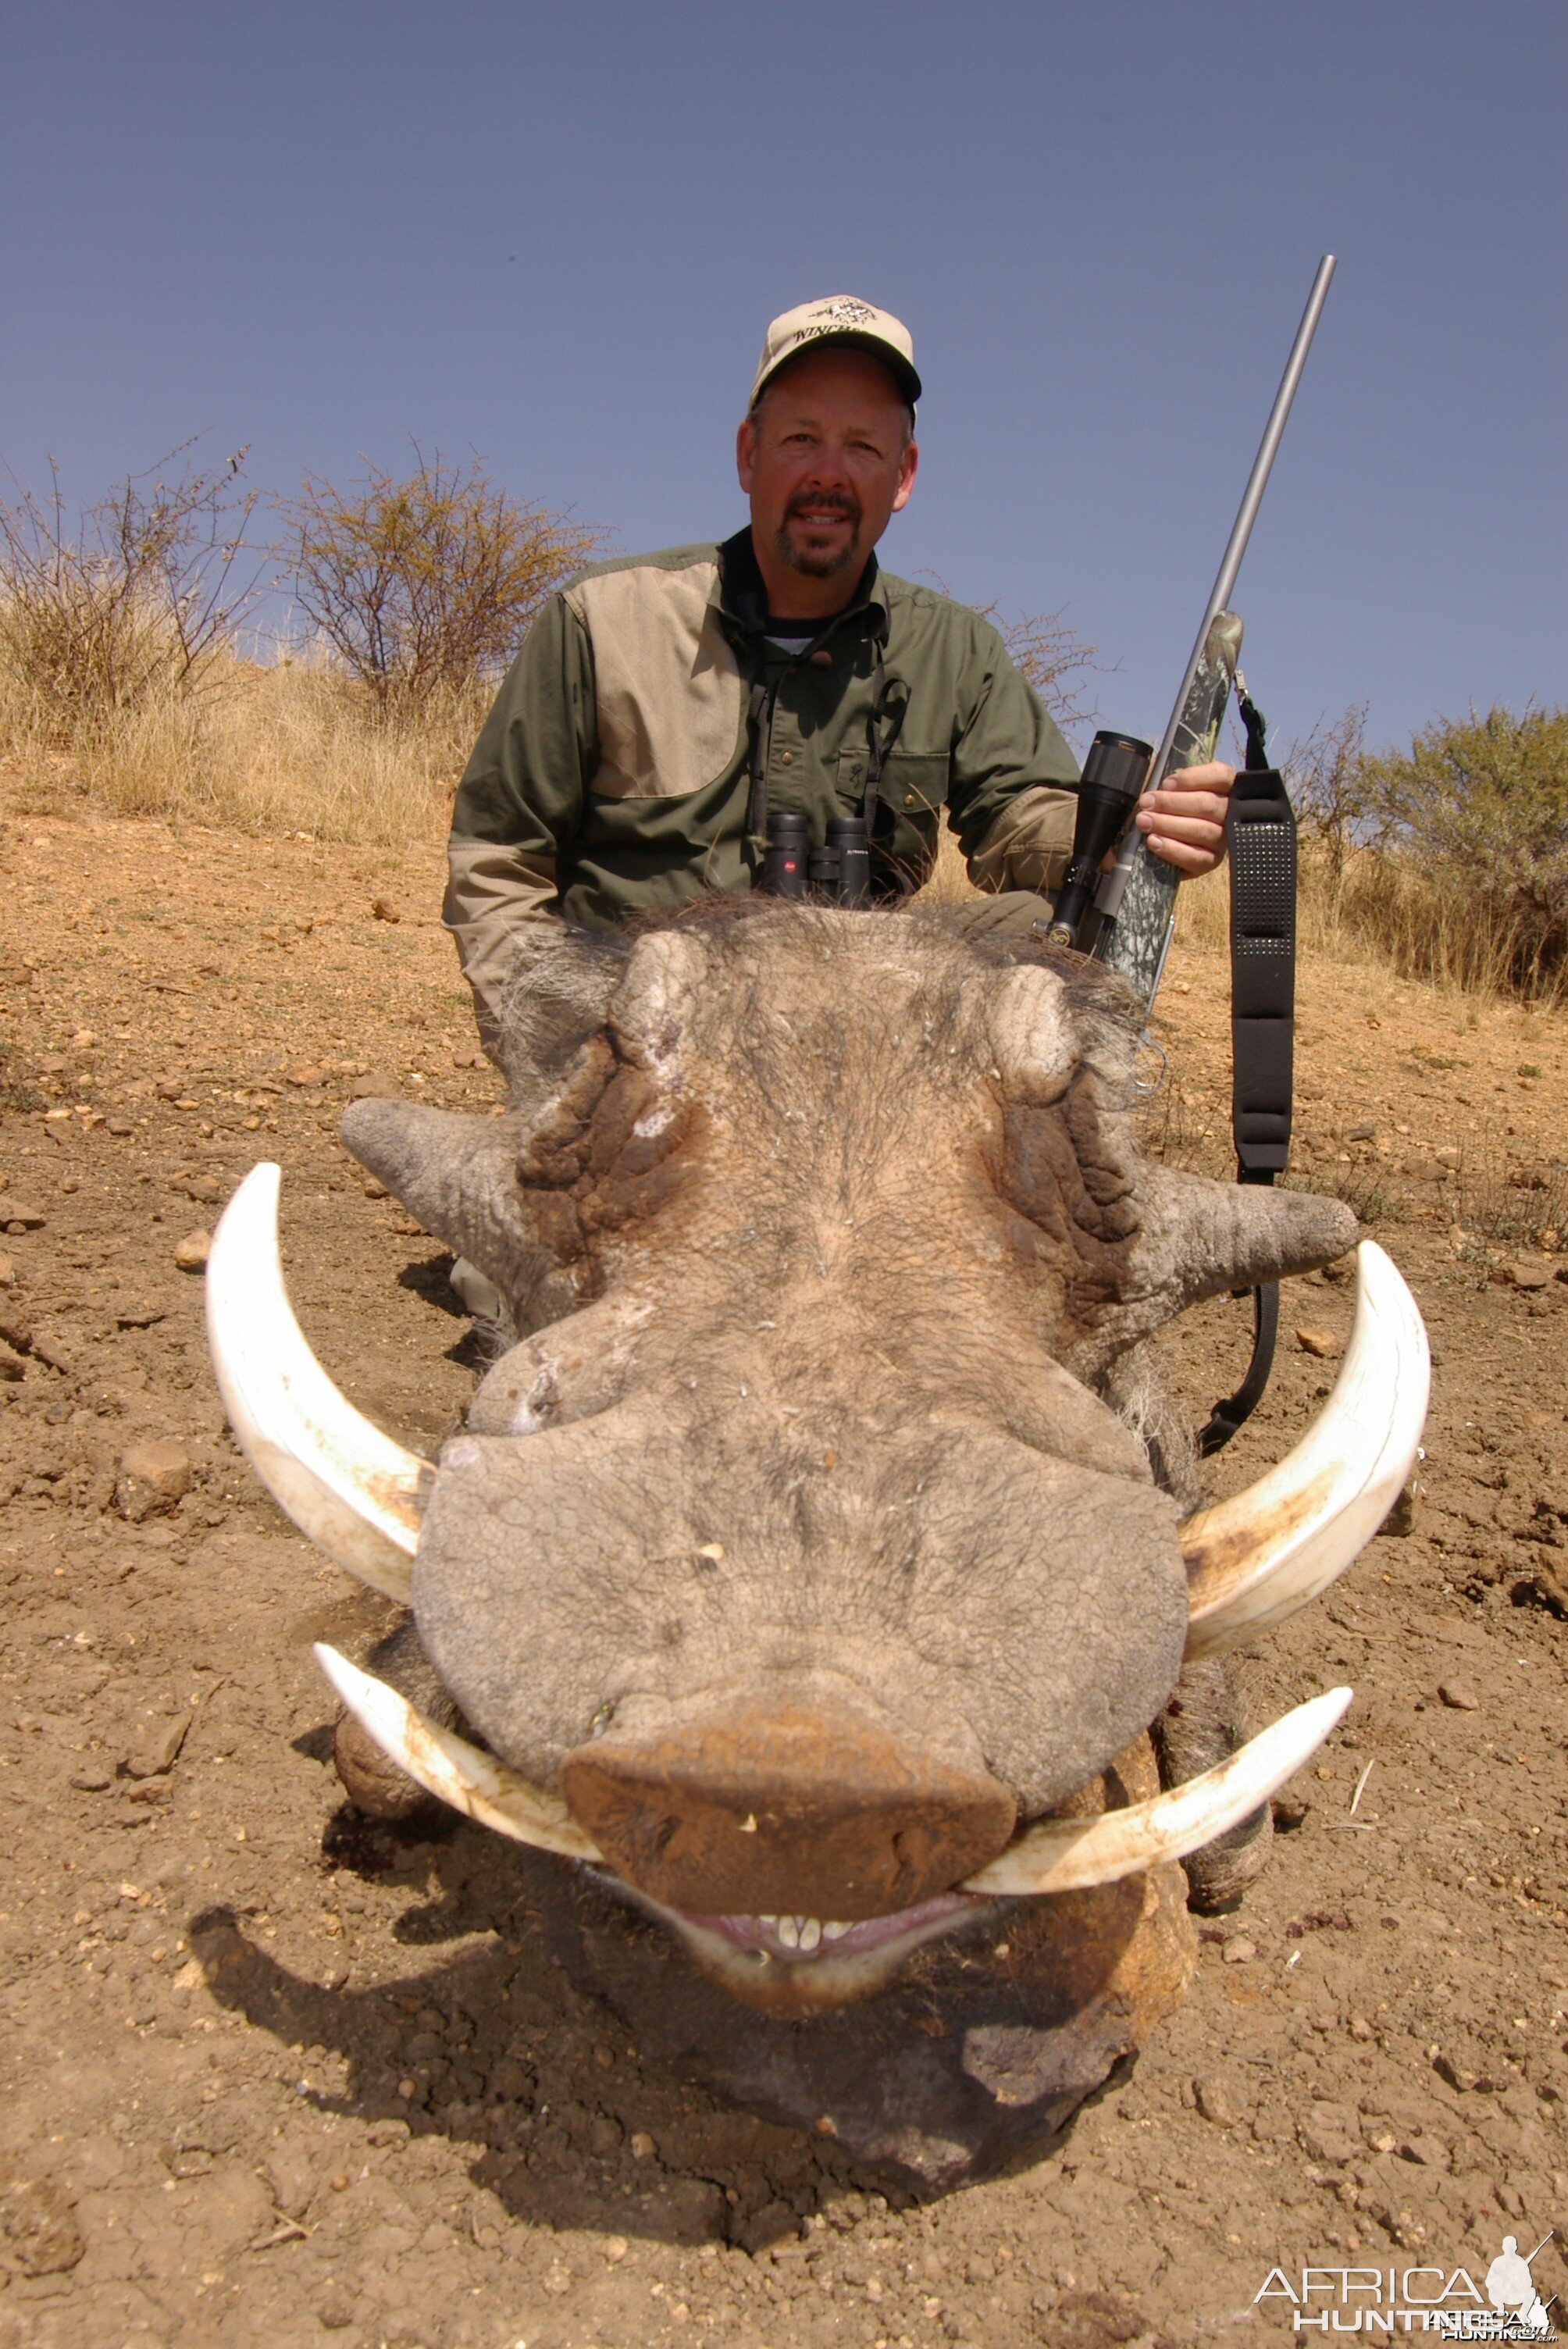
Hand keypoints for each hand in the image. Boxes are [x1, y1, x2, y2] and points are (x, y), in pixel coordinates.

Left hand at [1134, 760, 1234, 877]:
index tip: (1166, 783)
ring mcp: (1224, 839)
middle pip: (1207, 804)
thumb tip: (1162, 779)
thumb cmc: (1169, 809)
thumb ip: (1172, 782)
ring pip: (1202, 830)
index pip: (1220, 776)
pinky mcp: (1212, 862)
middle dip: (1172, 803)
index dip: (1193, 778)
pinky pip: (1196, 857)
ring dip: (1168, 825)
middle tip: (1146, 803)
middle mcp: (1231, 814)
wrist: (1165, 843)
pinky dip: (1173, 849)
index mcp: (1225, 788)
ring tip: (1144, 822)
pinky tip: (1154, 842)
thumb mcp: (1173, 788)